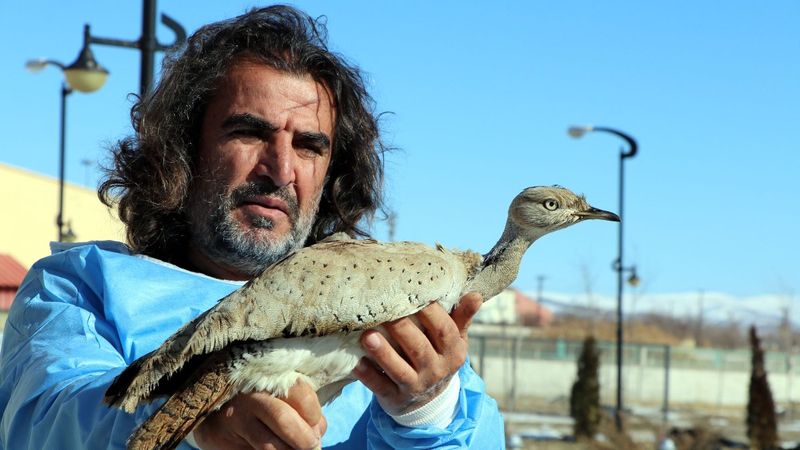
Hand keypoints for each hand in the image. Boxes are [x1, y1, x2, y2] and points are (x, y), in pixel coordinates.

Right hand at [192, 380, 325, 449]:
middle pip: (284, 420)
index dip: (314, 415)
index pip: (300, 394)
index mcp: (271, 379)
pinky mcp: (223, 439)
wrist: (215, 408)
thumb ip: (302, 411)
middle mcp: (251, 396)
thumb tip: (317, 435)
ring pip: (269, 446)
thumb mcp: (282, 397)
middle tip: (311, 447)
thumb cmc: (260, 402)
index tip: (315, 428)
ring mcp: (235, 418)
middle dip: (304, 440)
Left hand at [352, 292, 482, 414]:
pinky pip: (380, 387)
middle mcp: (436, 371)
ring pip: (399, 370)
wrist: (430, 403)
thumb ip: (461, 317)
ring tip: (367, 336)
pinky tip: (355, 364)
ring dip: (383, 353)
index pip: (444, 331)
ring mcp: (415, 387)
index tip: (413, 292)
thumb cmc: (439, 357)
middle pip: (419, 348)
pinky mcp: (395, 399)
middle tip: (383, 310)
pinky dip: (368, 376)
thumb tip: (477, 294)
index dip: (430, 313)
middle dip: (401, 329)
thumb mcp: (455, 340)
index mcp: (453, 352)